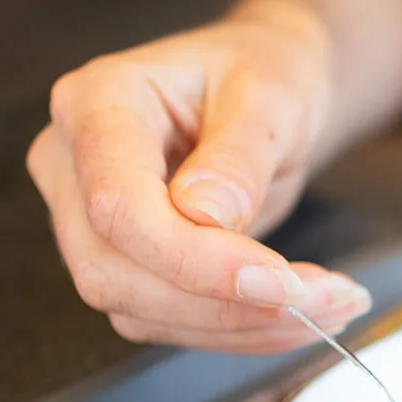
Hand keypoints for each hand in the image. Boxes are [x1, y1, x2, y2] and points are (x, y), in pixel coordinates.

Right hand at [27, 0, 369, 353]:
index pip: (118, 205)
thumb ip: (239, 155)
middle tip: (325, 298)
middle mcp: (72, 165)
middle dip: (226, 303)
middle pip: (116, 270)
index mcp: (95, 103)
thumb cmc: (261, 72)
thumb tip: (208, 218)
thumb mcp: (270, 95)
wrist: (262, 90)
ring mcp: (88, 221)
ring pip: (140, 309)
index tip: (280, 282)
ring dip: (242, 325)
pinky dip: (240, 328)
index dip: (196, 259)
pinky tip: (298, 311)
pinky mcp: (122, 263)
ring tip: (329, 303)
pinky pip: (167, 321)